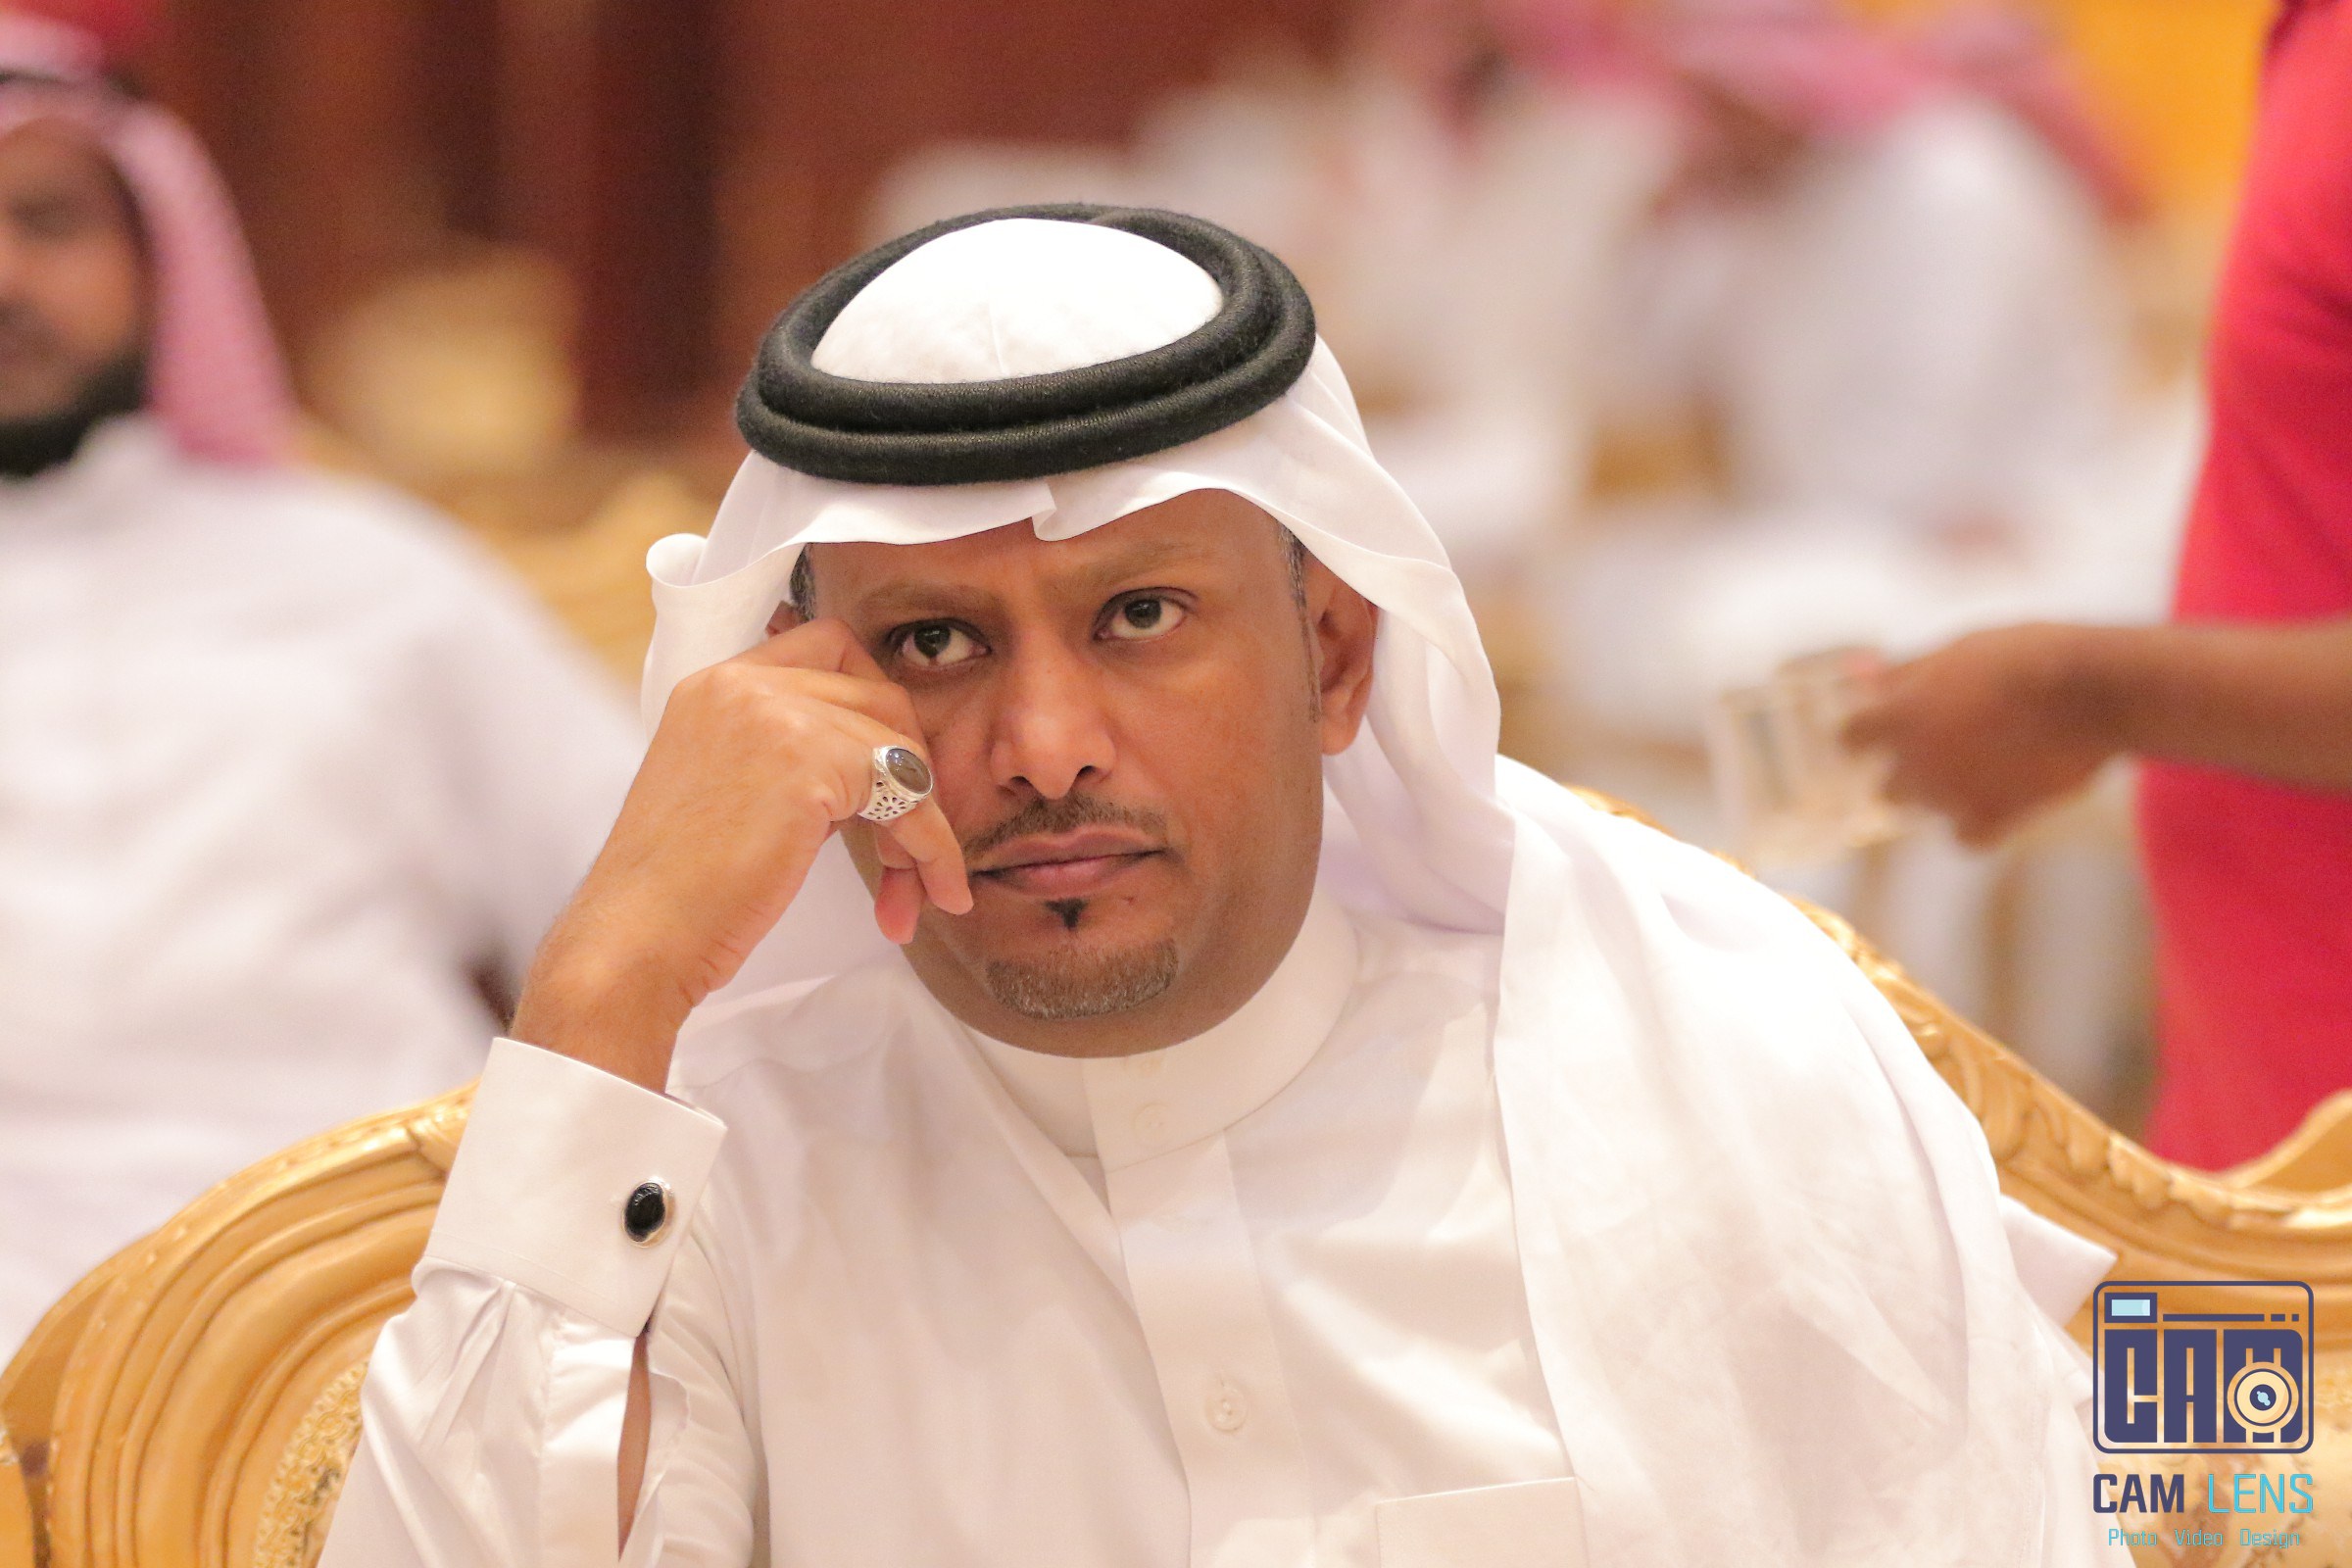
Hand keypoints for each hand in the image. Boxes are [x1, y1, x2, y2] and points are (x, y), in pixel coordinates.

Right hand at [511, 619, 972, 1087]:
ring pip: (903, 748)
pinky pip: (912, 796)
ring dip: (923, 821)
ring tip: (909, 888)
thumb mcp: (730, 788)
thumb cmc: (681, 890)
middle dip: (910, 770)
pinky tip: (936, 893)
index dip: (874, 712)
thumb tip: (880, 769)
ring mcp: (777, 713)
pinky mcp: (811, 761)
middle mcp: (745, 681)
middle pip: (880, 695)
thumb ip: (790, 757)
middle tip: (902, 846)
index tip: (884, 780)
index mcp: (719, 683)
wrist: (638, 937)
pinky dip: (935, 847)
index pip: (832, 651)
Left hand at [1843, 623, 2118, 847]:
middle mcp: (1914, 760)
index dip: (1868, 734)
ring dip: (1944, 793)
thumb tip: (1858, 674)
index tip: (1888, 729)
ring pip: (1925, 808)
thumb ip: (1902, 671)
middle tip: (1951, 746)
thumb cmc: (2023, 656)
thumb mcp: (1955, 649)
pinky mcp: (1993, 817)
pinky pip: (1966, 838)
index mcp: (1898, 715)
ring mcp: (1951, 794)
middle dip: (1911, 770)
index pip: (1851, 738)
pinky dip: (1979, 823)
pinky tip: (2002, 795)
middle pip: (1887, 785)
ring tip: (1988, 761)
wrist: (2094, 688)